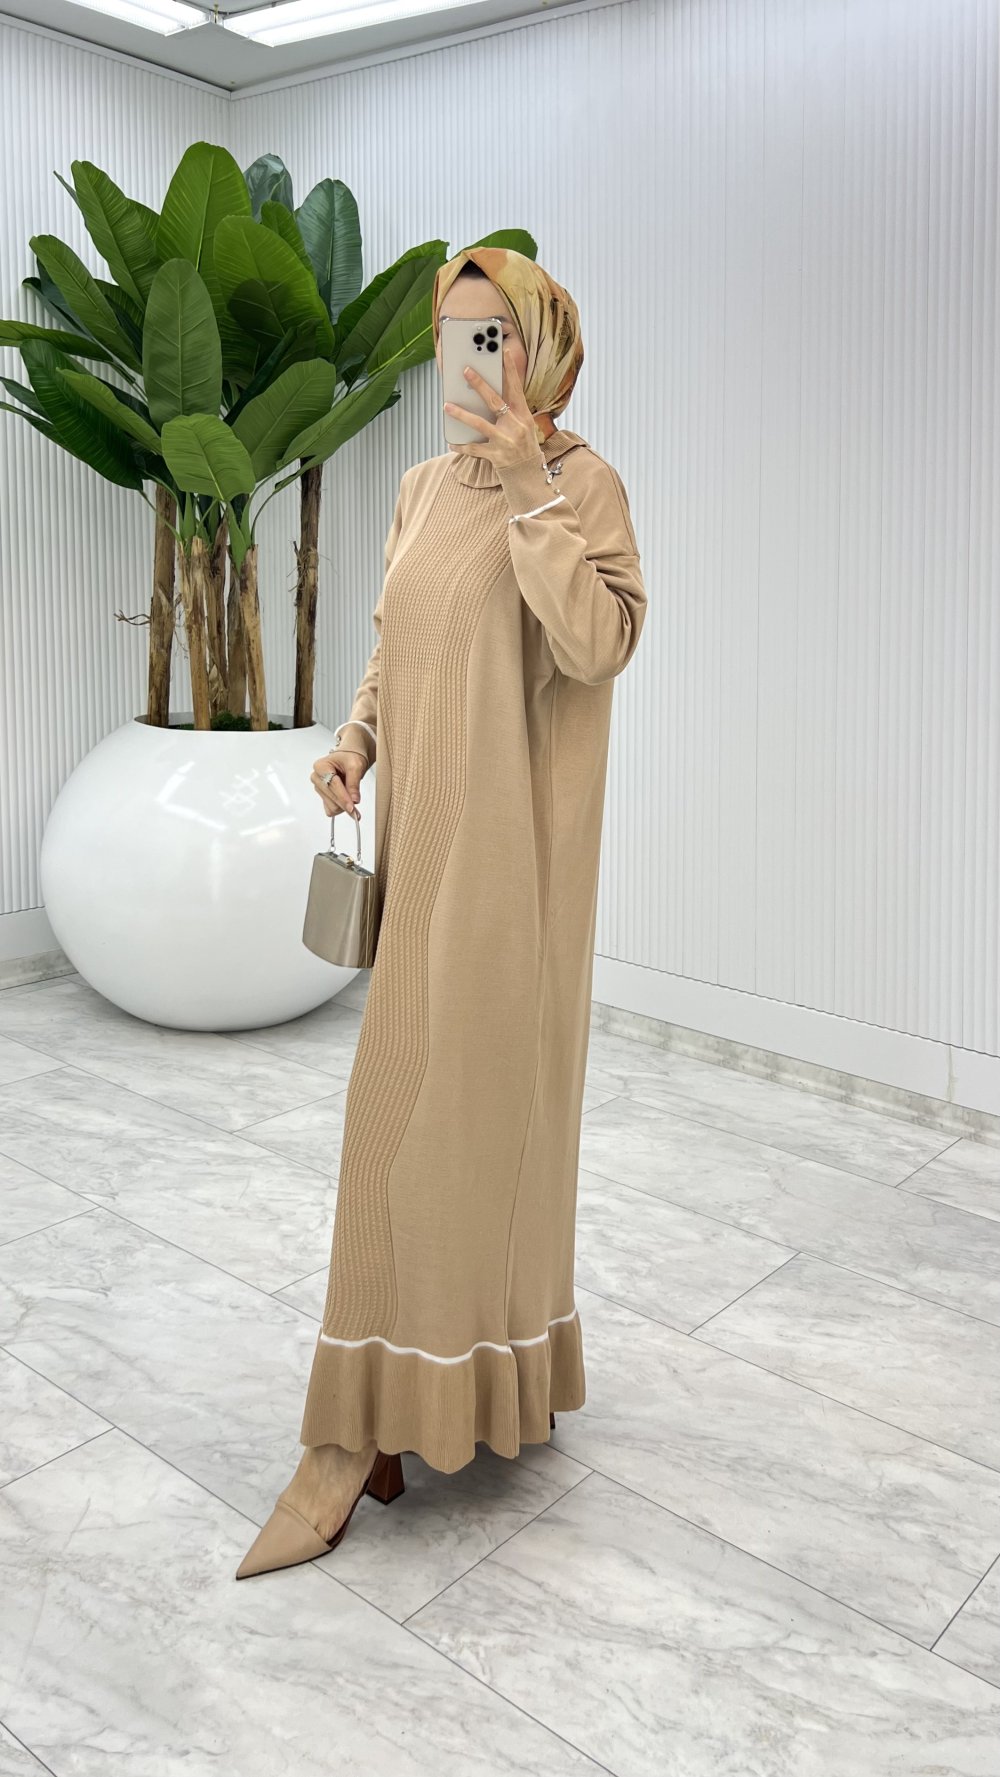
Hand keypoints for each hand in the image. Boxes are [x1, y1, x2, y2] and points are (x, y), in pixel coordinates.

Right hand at [310, 748, 366, 817]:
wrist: (350, 759)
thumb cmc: (350, 758)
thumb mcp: (355, 766)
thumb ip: (354, 783)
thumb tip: (354, 800)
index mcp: (321, 766)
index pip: (332, 786)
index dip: (343, 798)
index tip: (352, 807)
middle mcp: (317, 778)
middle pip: (331, 798)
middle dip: (345, 803)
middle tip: (358, 810)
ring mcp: (319, 788)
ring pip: (331, 806)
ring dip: (343, 805)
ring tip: (352, 796)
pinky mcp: (323, 797)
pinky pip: (331, 809)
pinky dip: (340, 808)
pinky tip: (347, 801)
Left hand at [443, 343, 543, 471]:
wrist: (528, 474)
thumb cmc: (523, 444)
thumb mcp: (523, 424)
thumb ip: (509, 408)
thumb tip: (486, 392)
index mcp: (523, 414)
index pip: (516, 388)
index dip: (510, 370)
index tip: (502, 352)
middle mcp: (515, 425)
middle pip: (494, 401)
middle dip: (479, 384)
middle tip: (465, 370)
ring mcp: (505, 441)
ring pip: (479, 424)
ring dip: (461, 414)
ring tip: (446, 405)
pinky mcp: (496, 456)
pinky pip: (474, 449)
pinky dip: (461, 446)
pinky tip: (451, 441)